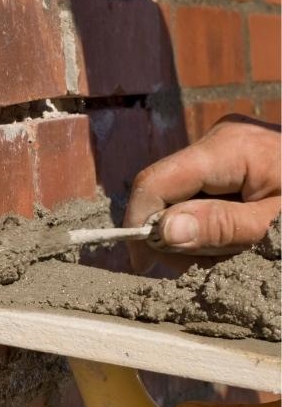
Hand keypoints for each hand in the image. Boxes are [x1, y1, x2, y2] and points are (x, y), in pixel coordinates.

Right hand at [124, 115, 280, 273]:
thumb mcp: (276, 226)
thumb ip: (220, 228)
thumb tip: (160, 231)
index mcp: (229, 147)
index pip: (155, 181)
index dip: (139, 223)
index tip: (143, 266)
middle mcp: (219, 138)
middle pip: (165, 191)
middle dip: (173, 234)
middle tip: (201, 268)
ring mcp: (226, 147)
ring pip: (181, 197)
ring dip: (193, 234)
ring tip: (228, 252)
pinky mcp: (233, 159)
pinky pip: (201, 195)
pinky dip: (209, 224)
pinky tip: (232, 238)